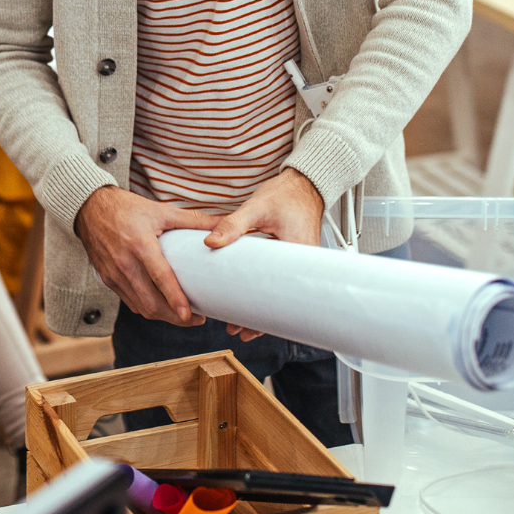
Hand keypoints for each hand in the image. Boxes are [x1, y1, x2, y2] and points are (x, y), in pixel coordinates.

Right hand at [73, 186, 217, 326]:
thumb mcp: (160, 210)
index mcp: (139, 244)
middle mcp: (124, 263)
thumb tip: (222, 223)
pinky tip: (161, 307)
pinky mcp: (107, 280)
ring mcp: (113, 274)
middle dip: (174, 318)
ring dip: (162, 317)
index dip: (175, 299)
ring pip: (140, 307)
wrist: (89, 208)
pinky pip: (130, 302)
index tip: (190, 315)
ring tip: (183, 317)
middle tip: (197, 320)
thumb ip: (192, 219)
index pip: (159, 278)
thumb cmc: (126, 208)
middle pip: (150, 302)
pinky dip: (147, 309)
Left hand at [206, 169, 324, 340]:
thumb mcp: (257, 207)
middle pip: (281, 300)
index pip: (284, 296)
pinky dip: (264, 290)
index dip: (265, 315)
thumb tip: (210, 242)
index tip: (247, 327)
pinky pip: (280, 280)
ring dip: (261, 306)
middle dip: (259, 317)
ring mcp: (298, 262)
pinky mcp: (291, 258)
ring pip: (280, 293)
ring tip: (238, 321)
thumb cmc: (287, 194)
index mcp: (299, 253)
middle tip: (237, 329)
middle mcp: (303, 263)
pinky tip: (249, 296)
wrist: (304, 184)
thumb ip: (233, 224)